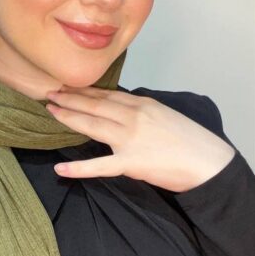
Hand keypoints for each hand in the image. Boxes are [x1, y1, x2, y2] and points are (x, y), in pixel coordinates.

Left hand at [46, 86, 235, 192]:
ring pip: (92, 125)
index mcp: (141, 104)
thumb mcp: (163, 114)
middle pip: (94, 105)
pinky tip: (60, 168)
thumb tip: (118, 110)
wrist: (206, 160)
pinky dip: (78, 168)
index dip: (84, 91)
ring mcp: (129, 139)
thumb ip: (138, 111)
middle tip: (49, 94)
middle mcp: (132, 117)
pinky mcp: (130, 163)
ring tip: (50, 111)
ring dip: (69, 117)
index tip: (67, 87)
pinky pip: (99, 166)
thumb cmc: (187, 139)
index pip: (106, 95)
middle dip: (69, 99)